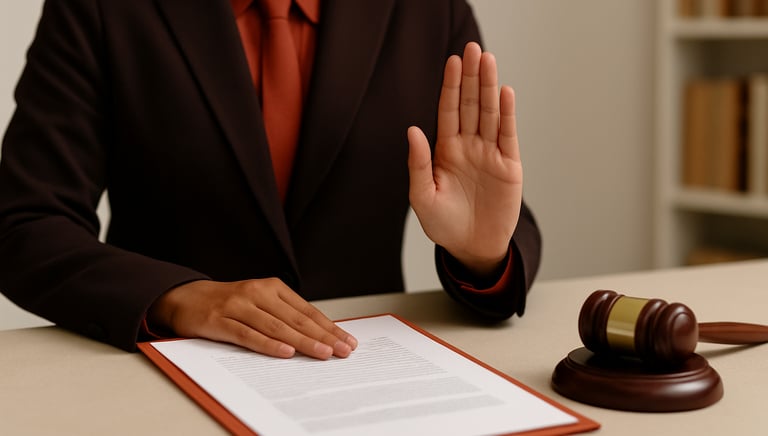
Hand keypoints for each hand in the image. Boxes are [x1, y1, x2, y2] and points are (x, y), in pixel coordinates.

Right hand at [147, 278, 357, 358]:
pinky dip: (268, 344)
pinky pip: (248, 334)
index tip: (346, 341)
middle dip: (323, 336)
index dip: (329, 327)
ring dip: (302, 342)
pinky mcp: (220, 320)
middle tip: (342, 350)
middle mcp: (257, 293)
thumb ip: (284, 315)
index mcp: (272, 287)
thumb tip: (318, 336)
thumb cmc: (229, 303)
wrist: (186, 297)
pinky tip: (285, 352)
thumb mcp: (260, 302)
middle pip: (296, 319)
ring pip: (277, 326)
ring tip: (322, 353)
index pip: (307, 310)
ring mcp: (239, 306)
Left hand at [408, 42, 521, 276]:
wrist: (471, 248)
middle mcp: (469, 147)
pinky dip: (506, 115)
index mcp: (446, 151)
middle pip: (471, 105)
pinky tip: (504, 93)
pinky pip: (507, 135)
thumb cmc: (444, 224)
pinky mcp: (509, 167)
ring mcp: (490, 154)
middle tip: (473, 48)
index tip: (453, 61)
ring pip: (489, 114)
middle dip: (471, 77)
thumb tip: (413, 130)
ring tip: (488, 60)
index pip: (449, 111)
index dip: (451, 87)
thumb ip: (418, 164)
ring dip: (489, 87)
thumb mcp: (423, 196)